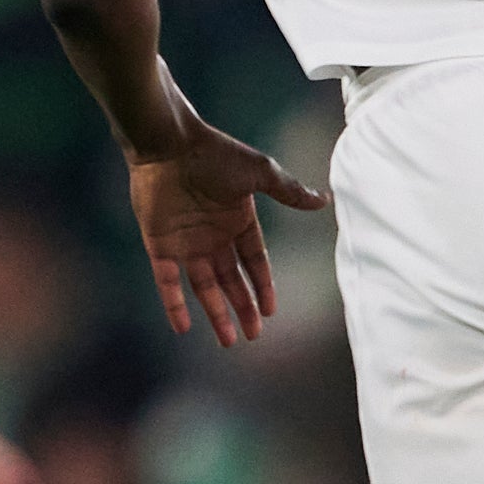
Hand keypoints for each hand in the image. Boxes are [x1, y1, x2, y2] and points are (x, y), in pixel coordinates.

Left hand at [129, 114, 328, 346]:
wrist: (169, 143)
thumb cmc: (215, 153)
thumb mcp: (260, 173)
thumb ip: (289, 192)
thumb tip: (324, 201)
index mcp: (238, 220)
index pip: (254, 261)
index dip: (263, 286)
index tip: (271, 312)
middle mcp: (213, 236)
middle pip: (232, 281)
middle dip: (243, 308)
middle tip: (252, 336)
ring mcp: (185, 242)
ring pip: (203, 287)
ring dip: (215, 313)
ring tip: (228, 340)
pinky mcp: (159, 245)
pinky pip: (167, 282)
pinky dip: (174, 304)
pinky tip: (183, 327)